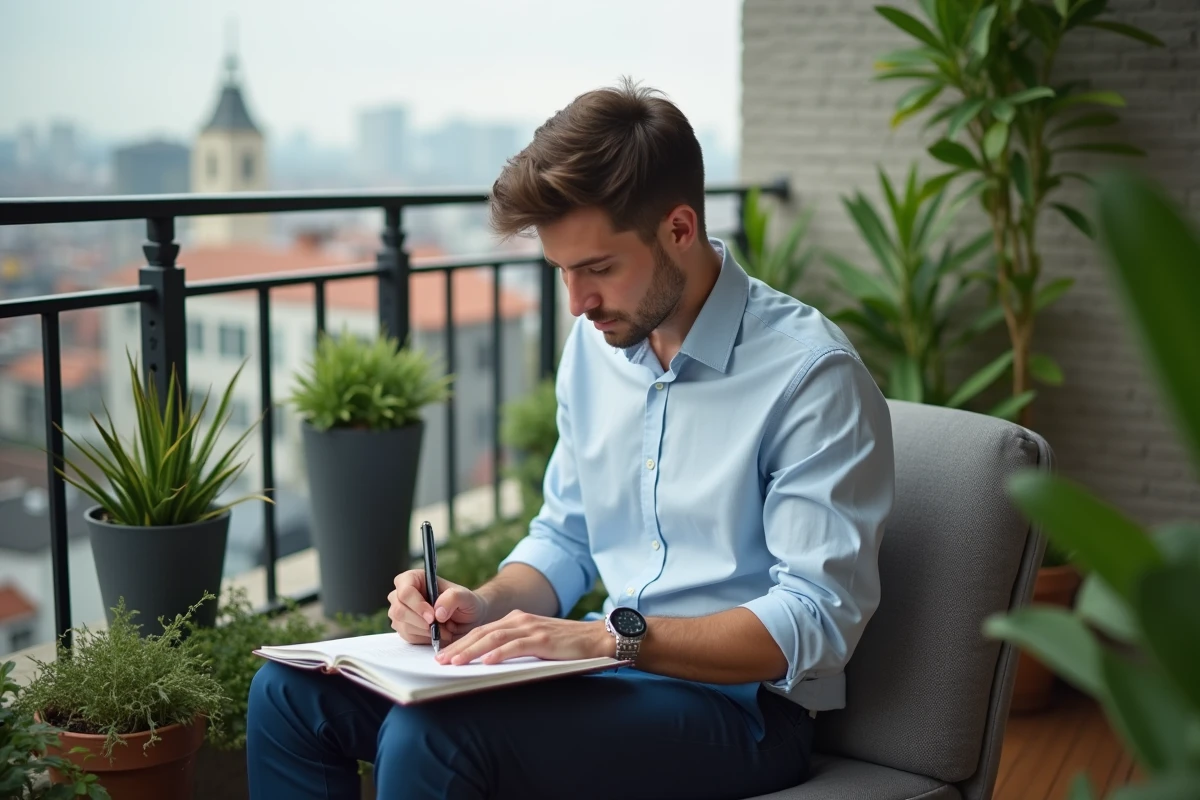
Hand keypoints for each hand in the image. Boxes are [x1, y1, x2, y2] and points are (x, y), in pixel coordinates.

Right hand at [387, 569, 487, 645]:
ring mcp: (400, 611)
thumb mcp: (465, 597)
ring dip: (425, 631)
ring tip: (443, 629)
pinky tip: (436, 633)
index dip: (417, 605)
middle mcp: (403, 593)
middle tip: (439, 626)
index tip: (432, 616)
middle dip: (420, 621)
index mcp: (415, 578)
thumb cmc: (465, 603)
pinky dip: (424, 638)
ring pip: (402, 625)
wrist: (467, 620)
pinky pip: (407, 636)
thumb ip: (453, 598)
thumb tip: (437, 612)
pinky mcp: (403, 627)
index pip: (405, 590)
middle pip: (399, 609)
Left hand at [434, 610, 612, 665]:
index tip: (443, 656)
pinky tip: (487, 661)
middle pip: (481, 632)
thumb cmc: (565, 644)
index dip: (460, 643)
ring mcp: (531, 628)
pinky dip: (500, 653)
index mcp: (515, 619)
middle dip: (458, 647)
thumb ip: (514, 645)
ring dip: (472, 651)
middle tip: (440, 662)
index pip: (481, 631)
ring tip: (455, 663)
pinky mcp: (543, 639)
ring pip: (494, 638)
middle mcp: (520, 620)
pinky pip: (516, 646)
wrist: (596, 638)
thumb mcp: (534, 640)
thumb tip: (487, 661)